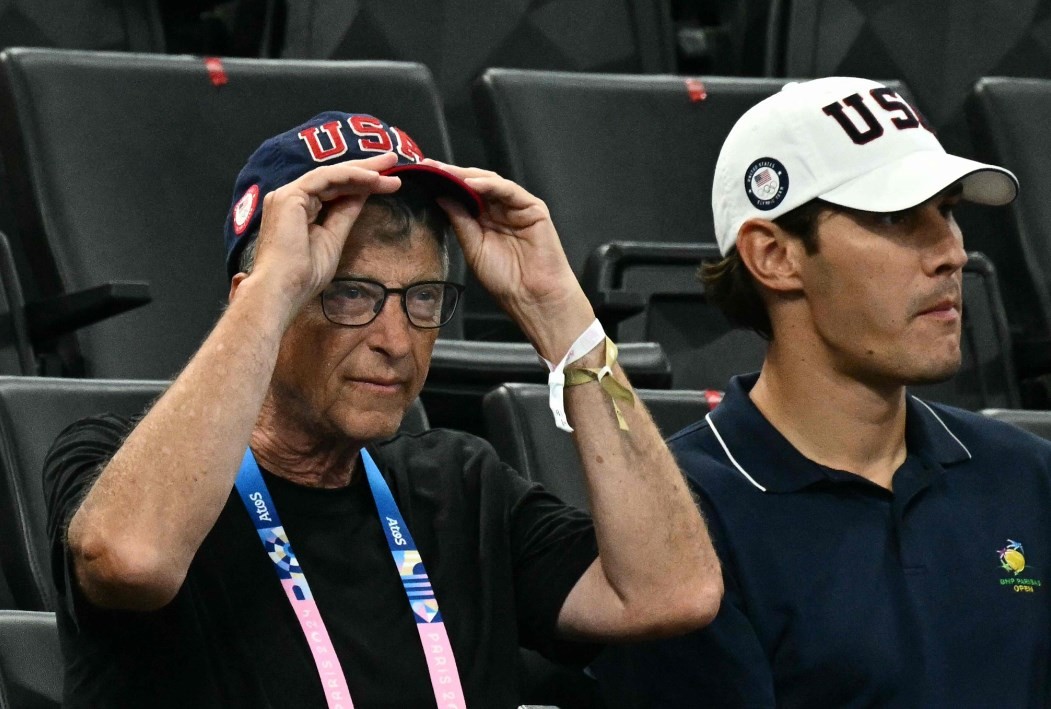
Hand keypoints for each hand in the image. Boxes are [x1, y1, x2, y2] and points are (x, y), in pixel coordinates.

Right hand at [248, 152, 401, 314]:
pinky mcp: (290, 195)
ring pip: (332, 174)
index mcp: (298, 209)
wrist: (283, 290)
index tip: (389, 181)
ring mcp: (288, 195)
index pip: (334, 188)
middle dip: (365, 168)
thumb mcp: (333, 239)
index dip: (361, 182)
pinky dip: (351, 176)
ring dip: (363, 171)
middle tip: (393, 160)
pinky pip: (326, 178)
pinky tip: (373, 178)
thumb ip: (344, 214)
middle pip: (334, 176)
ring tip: (390, 169)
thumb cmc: (303, 275)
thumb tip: (361, 196)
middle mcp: (290, 197)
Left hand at [426, 160, 594, 358]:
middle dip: (452, 174)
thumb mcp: (473, 248)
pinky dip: (491, 185)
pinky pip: (509, 191)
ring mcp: (517, 208)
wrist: (532, 297)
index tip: (422, 175)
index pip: (463, 195)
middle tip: (429, 166)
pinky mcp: (533, 208)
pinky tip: (472, 183)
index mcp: (485, 221)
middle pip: (475, 184)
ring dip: (467, 176)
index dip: (444, 184)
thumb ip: (460, 221)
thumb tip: (441, 196)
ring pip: (491, 183)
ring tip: (446, 171)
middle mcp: (500, 210)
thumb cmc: (506, 279)